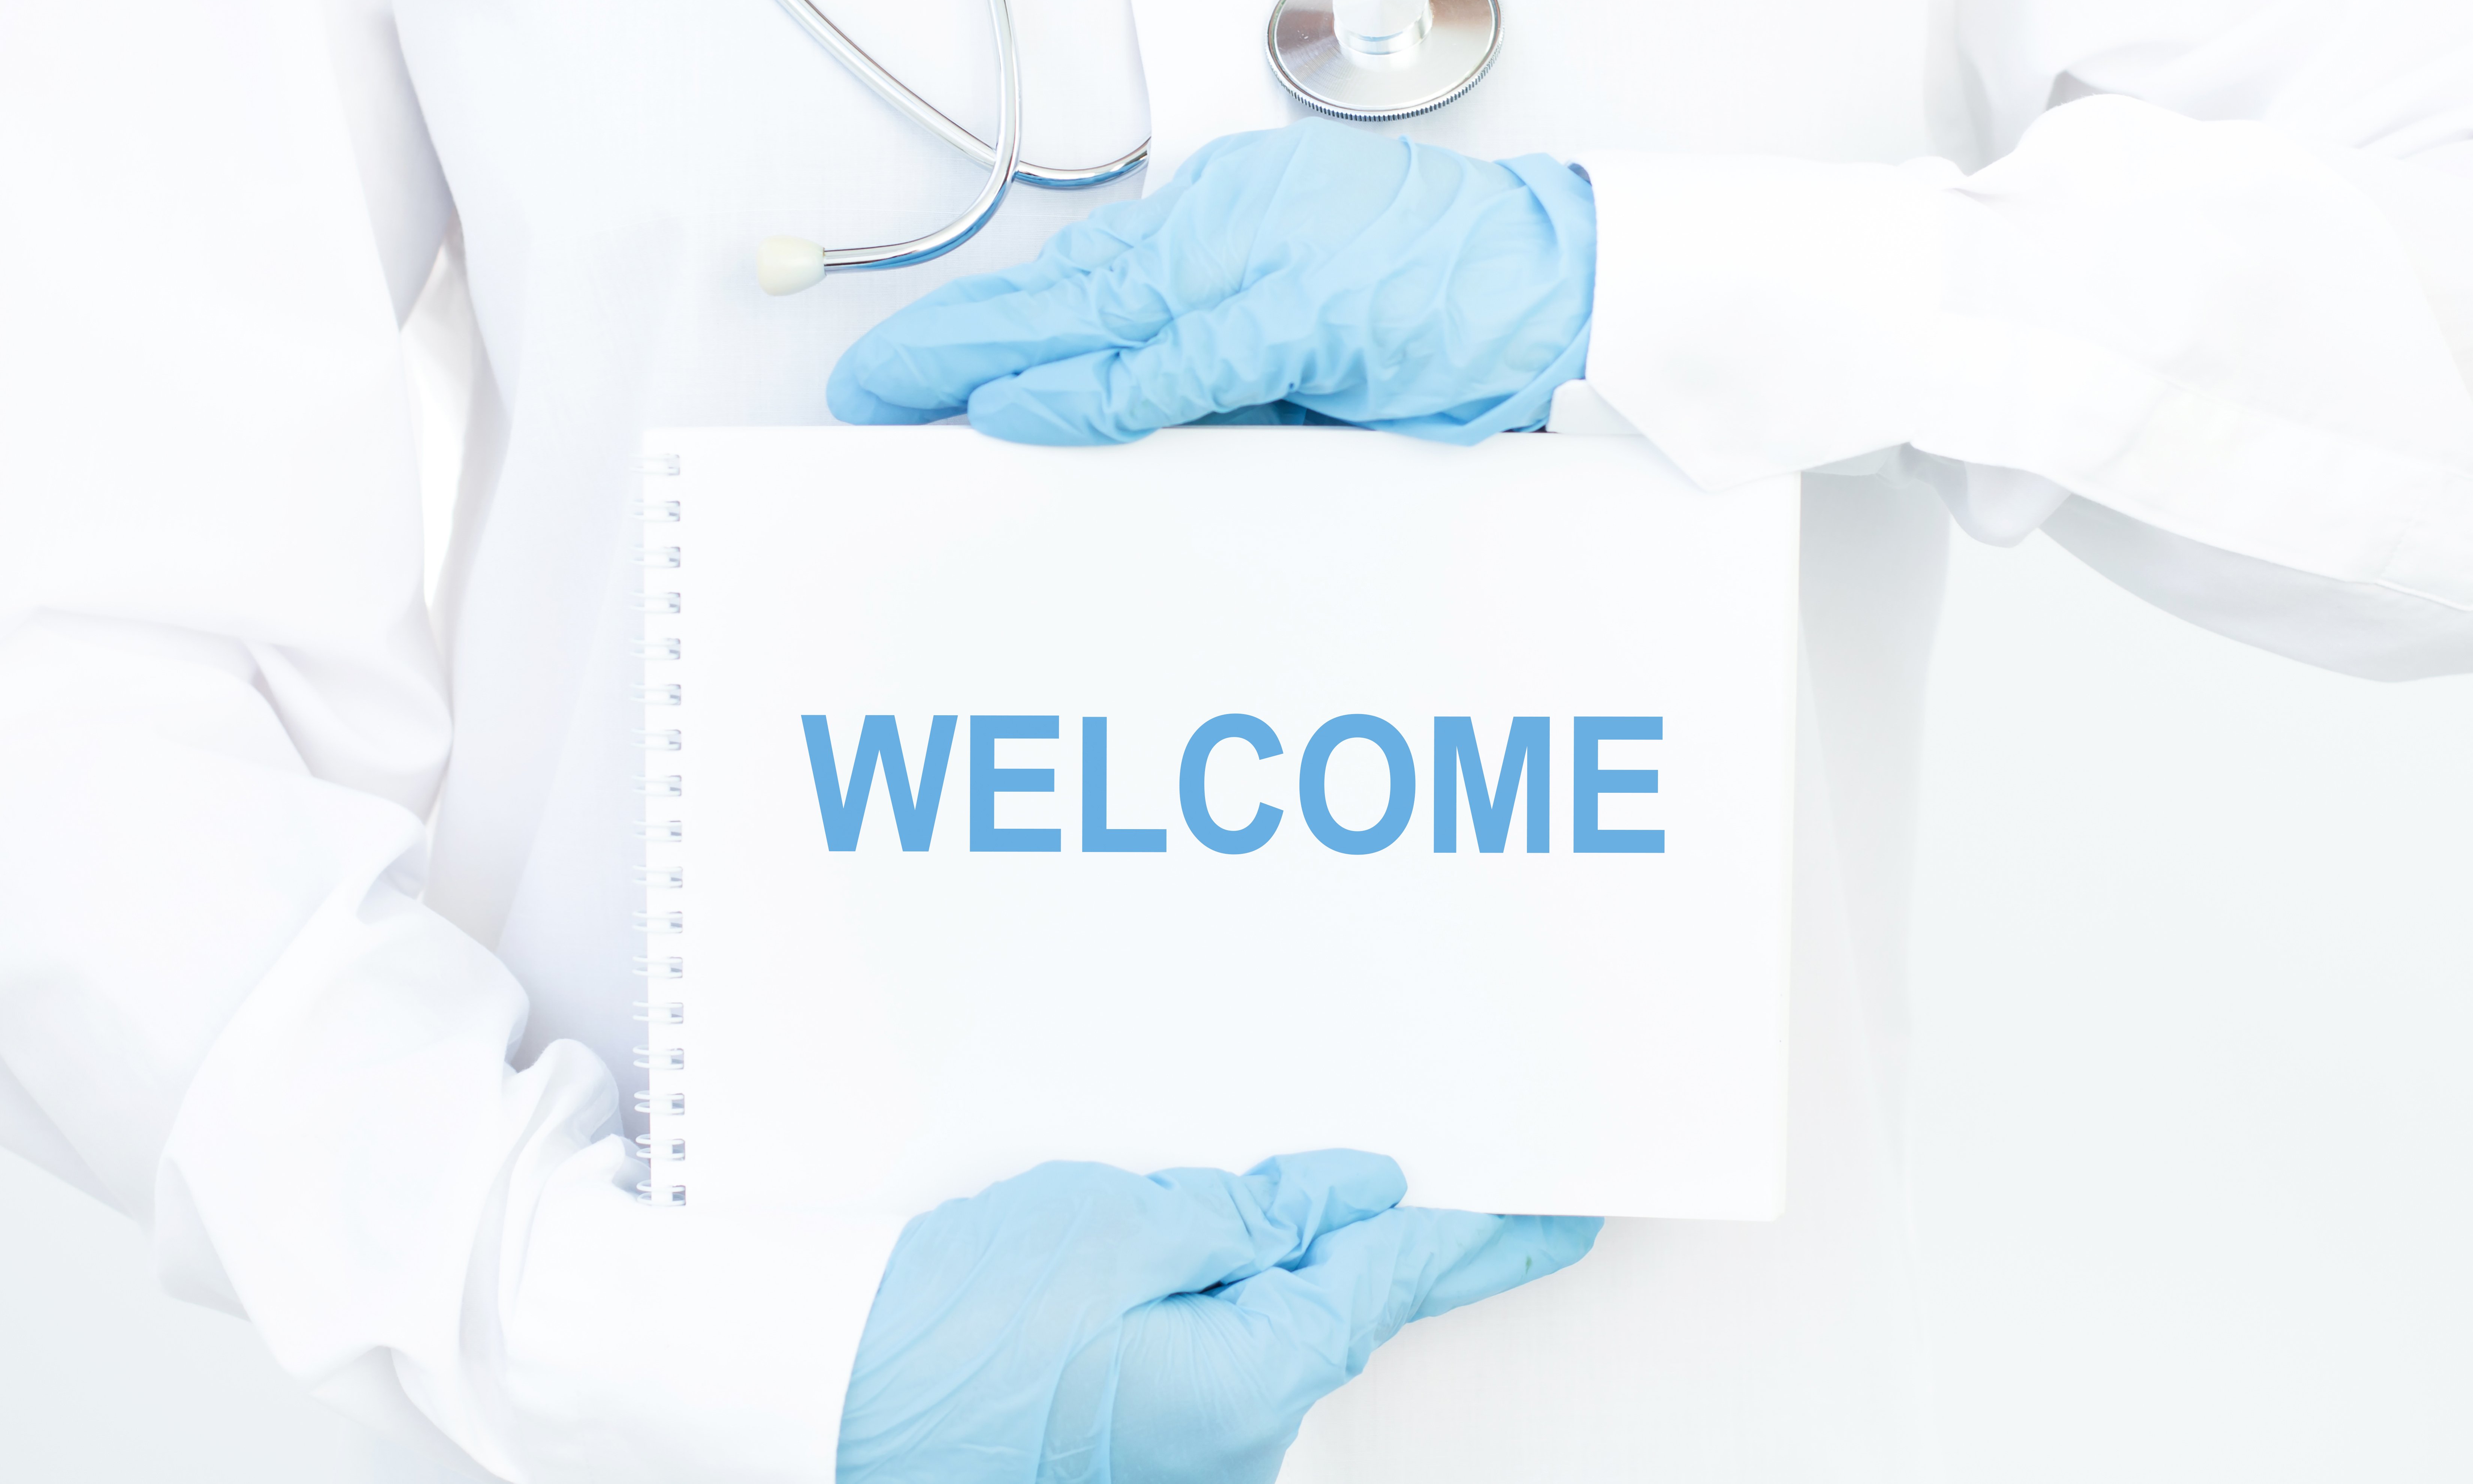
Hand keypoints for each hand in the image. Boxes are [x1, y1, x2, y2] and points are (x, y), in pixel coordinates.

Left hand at [827, 121, 1595, 444]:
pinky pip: (1173, 366)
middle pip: (1061, 291)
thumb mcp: (1307, 329)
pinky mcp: (1297, 318)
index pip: (1084, 283)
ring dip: (986, 361)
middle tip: (866, 383)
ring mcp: (1258, 268)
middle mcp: (1225, 234)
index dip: (992, 327)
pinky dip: (1092, 393)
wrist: (1557, 281)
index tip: (920, 365)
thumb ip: (1219, 366)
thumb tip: (1126, 411)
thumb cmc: (1442, 299)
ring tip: (899, 395)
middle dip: (953, 341)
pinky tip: (1021, 411)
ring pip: (1091, 318)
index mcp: (1225, 231)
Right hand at [835, 1150, 1599, 1483]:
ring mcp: (1184, 1455)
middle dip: (1372, 1234)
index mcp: (1243, 1383)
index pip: (1394, 1284)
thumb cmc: (958, 1314)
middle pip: (1337, 1309)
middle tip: (1429, 1155)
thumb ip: (1252, 1213)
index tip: (1564, 1210)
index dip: (1484, 1235)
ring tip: (1242, 1186)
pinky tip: (1195, 1242)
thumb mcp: (1117, 1223)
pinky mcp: (1138, 1444)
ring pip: (1272, 1328)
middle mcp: (1232, 1443)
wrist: (822, 1386)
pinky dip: (1222, 1294)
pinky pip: (1217, 1353)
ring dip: (1276, 1258)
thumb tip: (1352, 1197)